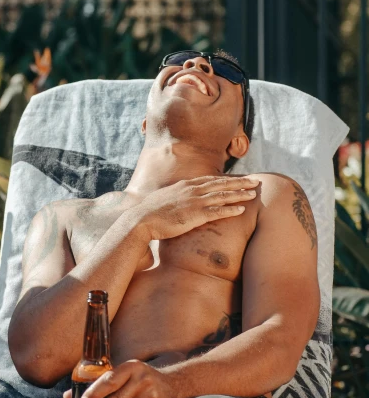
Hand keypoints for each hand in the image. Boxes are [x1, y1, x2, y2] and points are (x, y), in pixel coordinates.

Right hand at [133, 175, 259, 240]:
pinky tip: (242, 210)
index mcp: (185, 185)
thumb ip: (176, 198)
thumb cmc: (150, 213)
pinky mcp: (195, 215)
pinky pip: (217, 211)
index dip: (227, 179)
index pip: (211, 180)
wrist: (142, 219)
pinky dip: (230, 209)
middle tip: (255, 181)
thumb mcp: (165, 200)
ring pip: (223, 195)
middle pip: (221, 184)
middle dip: (240, 182)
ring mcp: (194, 201)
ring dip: (240, 194)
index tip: (239, 178)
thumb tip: (179, 201)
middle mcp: (192, 190)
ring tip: (253, 194)